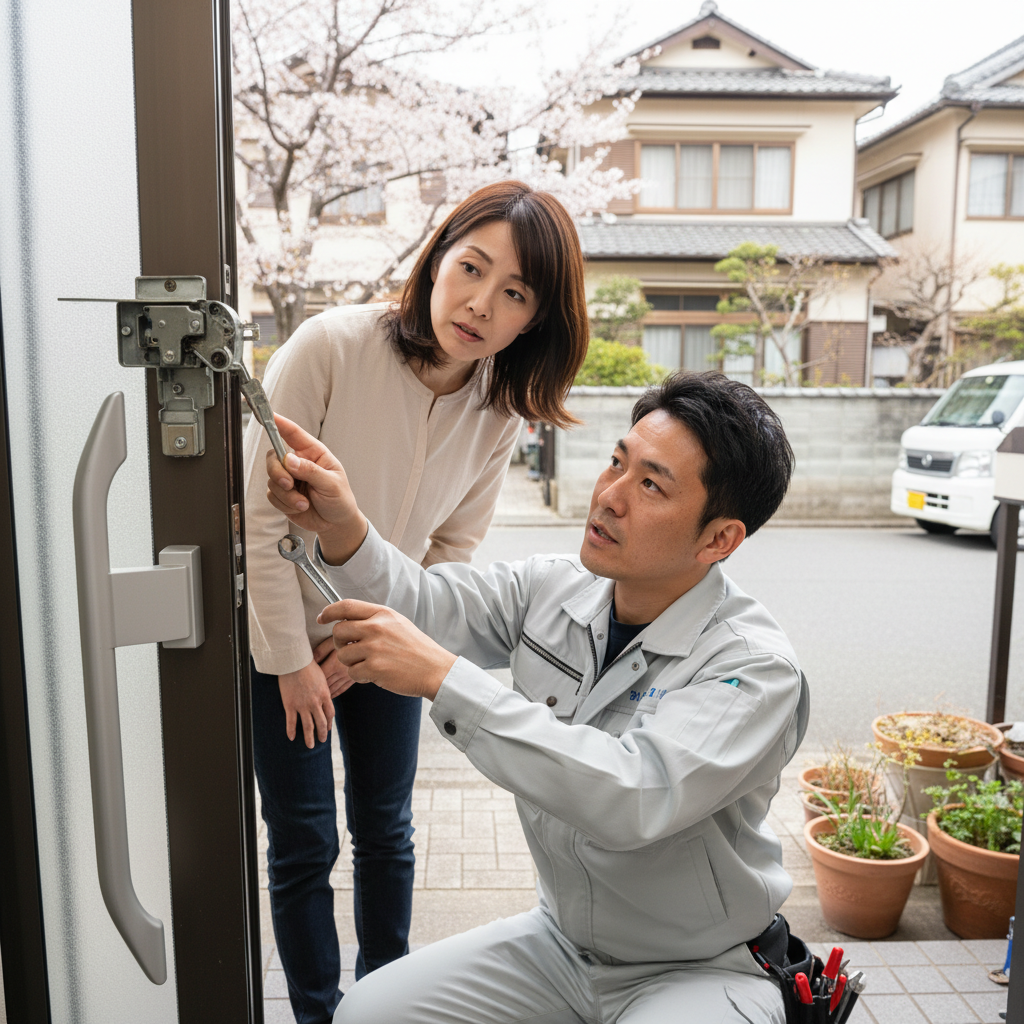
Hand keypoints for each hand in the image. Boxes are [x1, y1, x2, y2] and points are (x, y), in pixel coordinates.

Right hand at [265, 414, 367, 562]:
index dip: (280, 423)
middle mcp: (299, 463)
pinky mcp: (282, 495)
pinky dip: (285, 504)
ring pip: (272, 479)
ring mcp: (289, 479)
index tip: (270, 416)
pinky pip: (272, 496)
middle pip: (274, 457)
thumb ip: (311, 471)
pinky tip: (300, 507)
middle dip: (278, 472)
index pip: (294, 434)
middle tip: (289, 484)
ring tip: (304, 503)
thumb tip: (289, 460)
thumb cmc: (340, 499)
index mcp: (314, 453)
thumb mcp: (332, 484)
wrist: (336, 524)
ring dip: (286, 495)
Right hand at [278, 658, 334, 746]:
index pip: (330, 713)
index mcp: (324, 695)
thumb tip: (325, 694)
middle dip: (322, 733)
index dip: (329, 723)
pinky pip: (291, 722)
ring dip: (309, 738)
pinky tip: (291, 738)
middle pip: (321, 723)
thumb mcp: (322, 677)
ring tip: (310, 746)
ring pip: (308, 726)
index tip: (328, 728)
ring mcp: (302, 705)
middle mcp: (315, 703)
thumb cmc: (309, 665)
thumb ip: (323, 688)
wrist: (294, 662)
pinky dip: (291, 731)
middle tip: (322, 741)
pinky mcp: (290, 705)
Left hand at [317, 599, 456, 700]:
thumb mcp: (397, 623)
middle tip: (351, 649)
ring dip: (351, 662)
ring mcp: (374, 648)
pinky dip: (360, 676)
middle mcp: (376, 627)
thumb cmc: (416, 648)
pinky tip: (374, 674)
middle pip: (338, 631)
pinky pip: (351, 672)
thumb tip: (345, 620)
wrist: (435, 669)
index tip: (322, 618)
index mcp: (382, 614)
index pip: (346, 606)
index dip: (329, 611)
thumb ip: (374, 619)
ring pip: (342, 655)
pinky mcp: (374, 668)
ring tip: (368, 663)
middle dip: (340, 643)